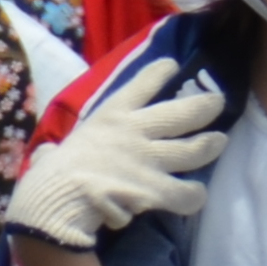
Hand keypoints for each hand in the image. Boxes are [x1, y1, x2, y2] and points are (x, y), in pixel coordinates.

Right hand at [6, 67, 226, 250]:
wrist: (58, 200)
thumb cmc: (50, 176)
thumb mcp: (52, 152)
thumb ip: (56, 152)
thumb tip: (46, 157)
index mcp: (109, 117)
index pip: (140, 86)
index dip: (159, 73)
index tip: (173, 65)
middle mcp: (135, 132)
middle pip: (182, 113)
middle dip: (204, 106)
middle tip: (218, 102)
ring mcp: (150, 159)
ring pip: (195, 149)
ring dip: (210, 146)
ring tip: (219, 141)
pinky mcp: (158, 188)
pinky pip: (188, 193)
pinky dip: (194, 195)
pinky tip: (194, 196)